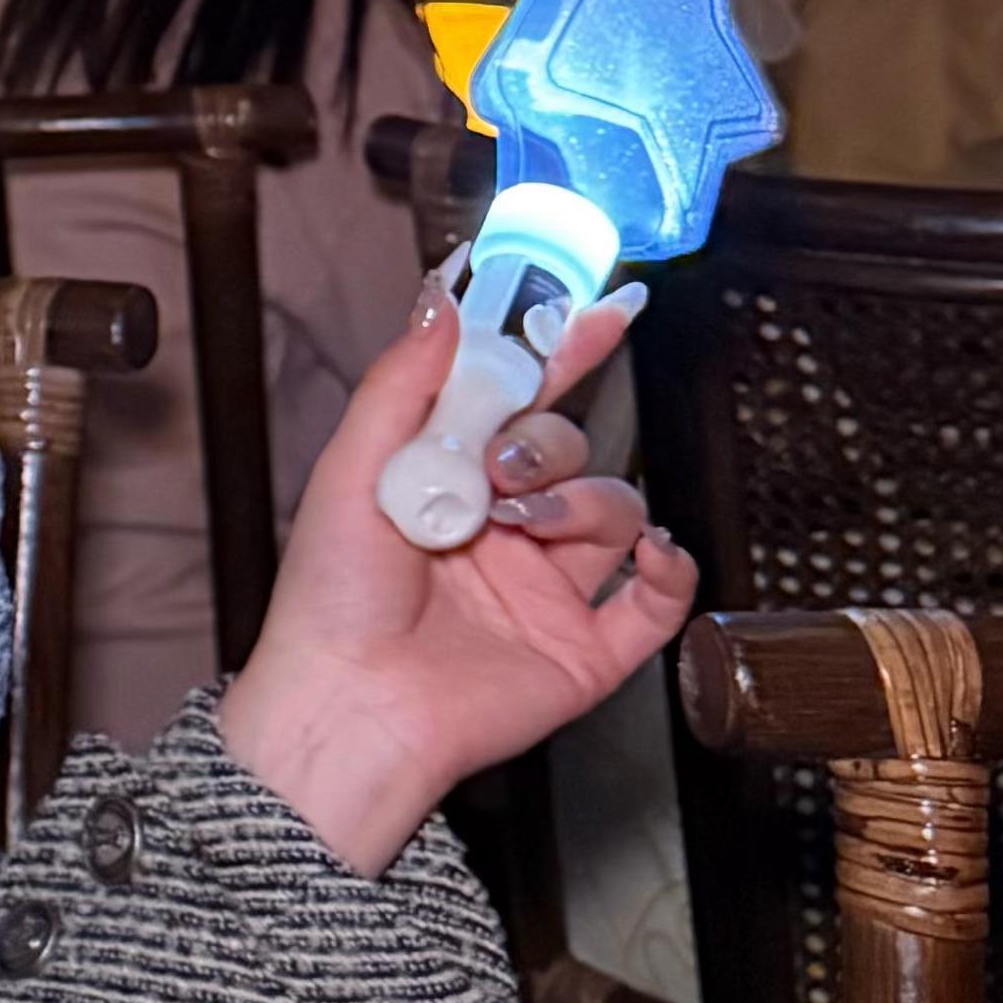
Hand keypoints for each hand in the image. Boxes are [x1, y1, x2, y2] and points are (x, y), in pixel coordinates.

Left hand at [219, 287, 693, 880]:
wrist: (350, 706)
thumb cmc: (332, 600)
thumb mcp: (353, 471)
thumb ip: (404, 382)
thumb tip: (442, 297)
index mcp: (451, 481)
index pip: (520, 399)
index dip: (561, 352)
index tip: (597, 309)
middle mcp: (505, 528)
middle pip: (570, 449)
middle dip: (547, 444)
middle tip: (500, 468)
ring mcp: (551, 588)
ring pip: (616, 509)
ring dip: (585, 501)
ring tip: (526, 524)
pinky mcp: (586, 648)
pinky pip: (658, 601)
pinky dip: (670, 571)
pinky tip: (649, 554)